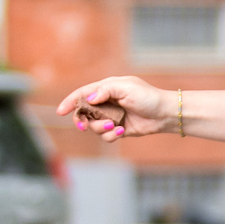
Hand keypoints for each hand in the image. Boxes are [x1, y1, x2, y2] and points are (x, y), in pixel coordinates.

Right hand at [58, 75, 172, 141]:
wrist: (165, 114)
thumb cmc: (148, 97)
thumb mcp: (126, 87)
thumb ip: (105, 91)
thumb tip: (90, 99)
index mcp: (106, 89)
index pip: (82, 94)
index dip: (70, 102)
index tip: (60, 111)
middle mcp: (106, 103)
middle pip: (84, 113)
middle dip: (83, 121)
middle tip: (84, 126)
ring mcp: (112, 117)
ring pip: (94, 127)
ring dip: (101, 128)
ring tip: (115, 125)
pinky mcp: (118, 129)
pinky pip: (106, 136)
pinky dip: (111, 136)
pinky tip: (122, 131)